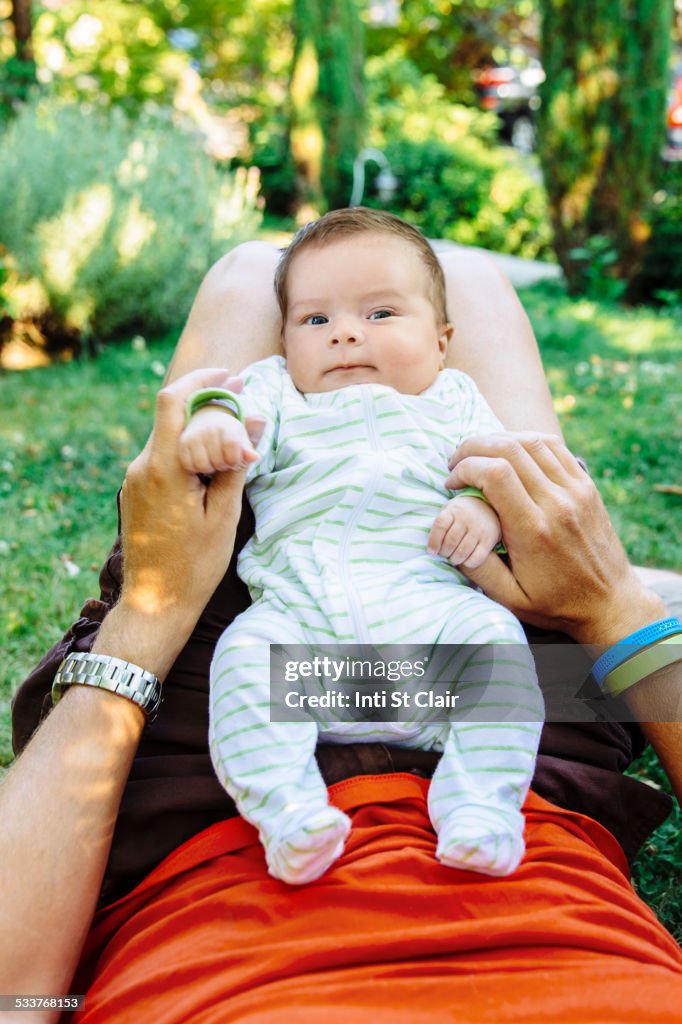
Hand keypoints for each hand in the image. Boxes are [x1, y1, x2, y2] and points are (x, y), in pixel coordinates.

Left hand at [104, 368, 264, 678]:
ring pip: (168, 433)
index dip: (202, 380)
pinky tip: (213, 458)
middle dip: (205, 399)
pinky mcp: (136, 488)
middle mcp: (141, 467)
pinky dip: (188, 446)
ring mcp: (134, 478)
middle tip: (241, 396)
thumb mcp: (224, 515)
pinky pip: (163, 454)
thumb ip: (236, 464)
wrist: (155, 602)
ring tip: (234, 431)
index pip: (173, 403)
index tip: (232, 375)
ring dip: (198, 424)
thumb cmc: (194, 565)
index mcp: (163, 470)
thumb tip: (254, 421)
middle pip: (170, 413)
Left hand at [427, 495, 501, 568]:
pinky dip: (469, 563)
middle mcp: (467, 518)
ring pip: (463, 551)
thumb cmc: (461, 514)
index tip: (432, 551)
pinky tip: (466, 561)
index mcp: (453, 510)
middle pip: (450, 541)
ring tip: (454, 559)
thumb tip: (432, 550)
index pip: (440, 525)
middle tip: (445, 554)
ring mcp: (479, 528)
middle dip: (444, 552)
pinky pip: (477, 557)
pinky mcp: (490, 539)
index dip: (434, 541)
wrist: (488, 507)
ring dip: (455, 559)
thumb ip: (440, 526)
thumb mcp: (449, 511)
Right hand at [445, 432, 666, 644]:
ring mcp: (576, 490)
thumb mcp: (510, 598)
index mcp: (534, 530)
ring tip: (479, 455)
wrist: (608, 602)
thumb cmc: (554, 603)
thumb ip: (477, 569)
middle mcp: (557, 503)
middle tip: (456, 462)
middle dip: (473, 447)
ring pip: (532, 441)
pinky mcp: (586, 486)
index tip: (451, 483)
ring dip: (498, 440)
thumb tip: (447, 541)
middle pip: (510, 449)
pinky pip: (554, 447)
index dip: (465, 468)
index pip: (495, 474)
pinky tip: (510, 453)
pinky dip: (526, 441)